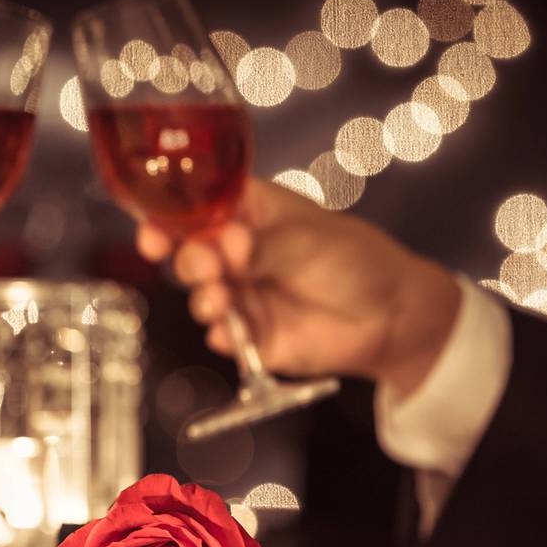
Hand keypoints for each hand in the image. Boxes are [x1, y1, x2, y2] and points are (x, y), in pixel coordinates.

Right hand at [137, 176, 460, 394]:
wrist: (391, 317)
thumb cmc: (354, 259)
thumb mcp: (308, 240)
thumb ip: (263, 246)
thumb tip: (225, 245)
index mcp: (247, 215)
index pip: (196, 210)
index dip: (169, 219)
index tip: (154, 234)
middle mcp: (237, 254)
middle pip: (189, 253)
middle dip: (189, 261)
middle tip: (209, 267)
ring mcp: (242, 295)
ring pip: (200, 296)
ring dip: (203, 298)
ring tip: (222, 302)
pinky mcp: (251, 336)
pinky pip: (222, 337)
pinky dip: (221, 336)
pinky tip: (230, 335)